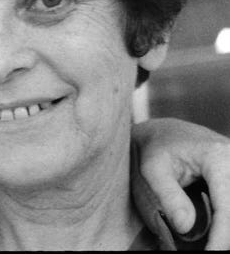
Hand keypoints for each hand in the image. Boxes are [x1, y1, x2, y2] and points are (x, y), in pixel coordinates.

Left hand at [132, 117, 229, 249]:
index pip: (227, 207)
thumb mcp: (152, 168)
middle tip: (208, 251)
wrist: (163, 132)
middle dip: (225, 236)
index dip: (221, 236)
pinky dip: (224, 221)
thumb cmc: (155, 148)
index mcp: (219, 157)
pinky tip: (214, 235)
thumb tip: (186, 227)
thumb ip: (169, 196)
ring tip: (209, 244)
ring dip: (224, 228)